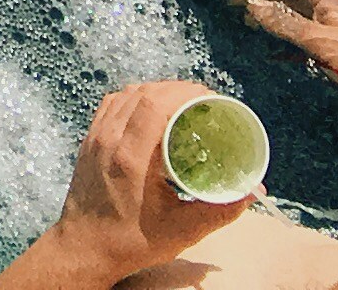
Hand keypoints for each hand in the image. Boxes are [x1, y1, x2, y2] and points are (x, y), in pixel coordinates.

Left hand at [32, 82, 253, 287]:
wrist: (85, 247)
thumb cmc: (131, 242)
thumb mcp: (183, 231)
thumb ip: (220, 210)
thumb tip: (252, 192)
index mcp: (130, 158)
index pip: (154, 104)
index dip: (183, 93)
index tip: (210, 98)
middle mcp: (109, 140)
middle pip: (142, 93)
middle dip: (176, 90)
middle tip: (204, 102)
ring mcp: (95, 137)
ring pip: (126, 95)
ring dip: (156, 91)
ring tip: (183, 103)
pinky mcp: (89, 140)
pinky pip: (113, 105)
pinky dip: (135, 99)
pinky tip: (153, 110)